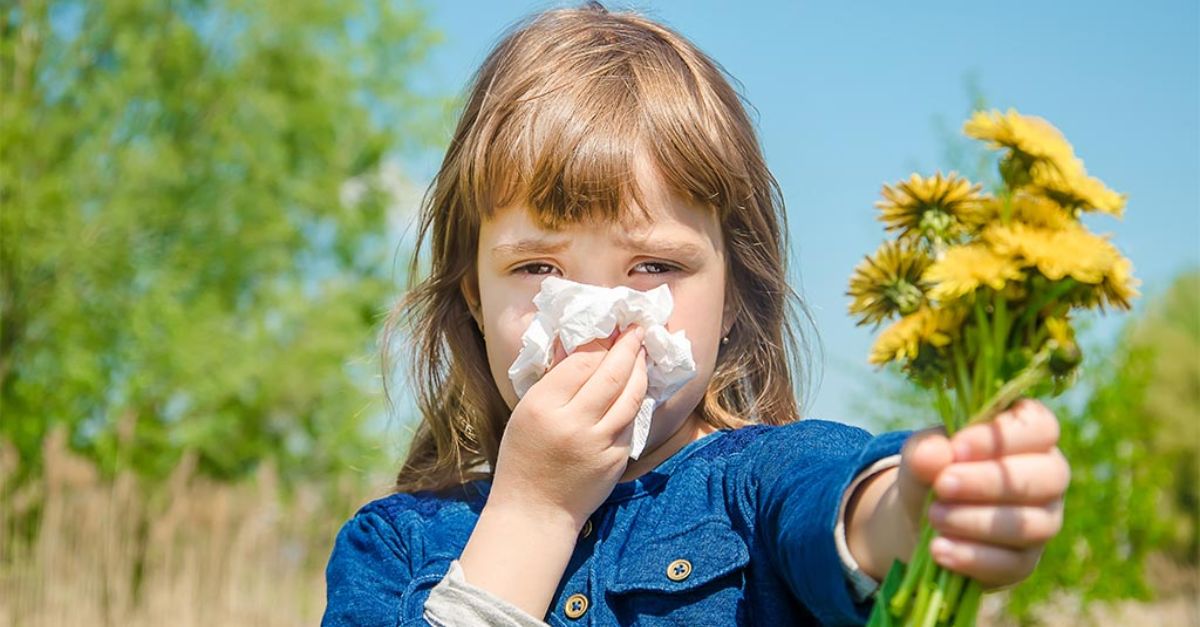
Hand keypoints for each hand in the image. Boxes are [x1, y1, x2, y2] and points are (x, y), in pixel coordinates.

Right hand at [487, 324, 648, 531]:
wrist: (535, 511)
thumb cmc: (524, 458)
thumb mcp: (526, 413)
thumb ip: (554, 381)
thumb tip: (579, 346)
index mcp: (543, 406)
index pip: (581, 363)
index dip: (600, 344)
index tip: (612, 331)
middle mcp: (573, 423)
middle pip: (610, 374)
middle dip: (628, 348)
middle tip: (638, 330)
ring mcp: (599, 443)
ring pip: (630, 396)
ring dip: (640, 370)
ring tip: (642, 353)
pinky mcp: (617, 460)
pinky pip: (630, 422)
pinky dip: (635, 401)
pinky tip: (636, 388)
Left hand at [895, 398, 1069, 589]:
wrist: (921, 518)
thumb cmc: (933, 470)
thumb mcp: (922, 453)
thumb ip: (926, 450)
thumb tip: (934, 456)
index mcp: (1029, 434)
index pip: (1039, 427)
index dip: (1001, 438)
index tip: (957, 448)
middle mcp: (1048, 475)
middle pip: (1046, 476)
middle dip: (989, 482)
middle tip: (943, 485)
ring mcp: (1043, 521)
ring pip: (1029, 524)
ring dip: (976, 521)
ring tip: (934, 516)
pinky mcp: (1025, 560)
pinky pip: (1012, 563)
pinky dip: (972, 556)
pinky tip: (940, 549)